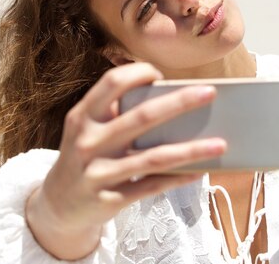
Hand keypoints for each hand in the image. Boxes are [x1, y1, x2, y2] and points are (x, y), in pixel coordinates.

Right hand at [26, 62, 226, 259]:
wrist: (57, 206)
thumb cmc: (84, 156)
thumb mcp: (87, 129)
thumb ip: (116, 112)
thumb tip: (172, 98)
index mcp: (83, 116)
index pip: (112, 83)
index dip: (139, 73)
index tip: (160, 75)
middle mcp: (88, 142)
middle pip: (142, 117)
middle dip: (180, 102)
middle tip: (211, 93)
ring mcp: (98, 173)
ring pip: (153, 158)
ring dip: (191, 150)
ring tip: (221, 143)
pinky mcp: (110, 200)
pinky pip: (151, 187)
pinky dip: (178, 178)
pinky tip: (200, 171)